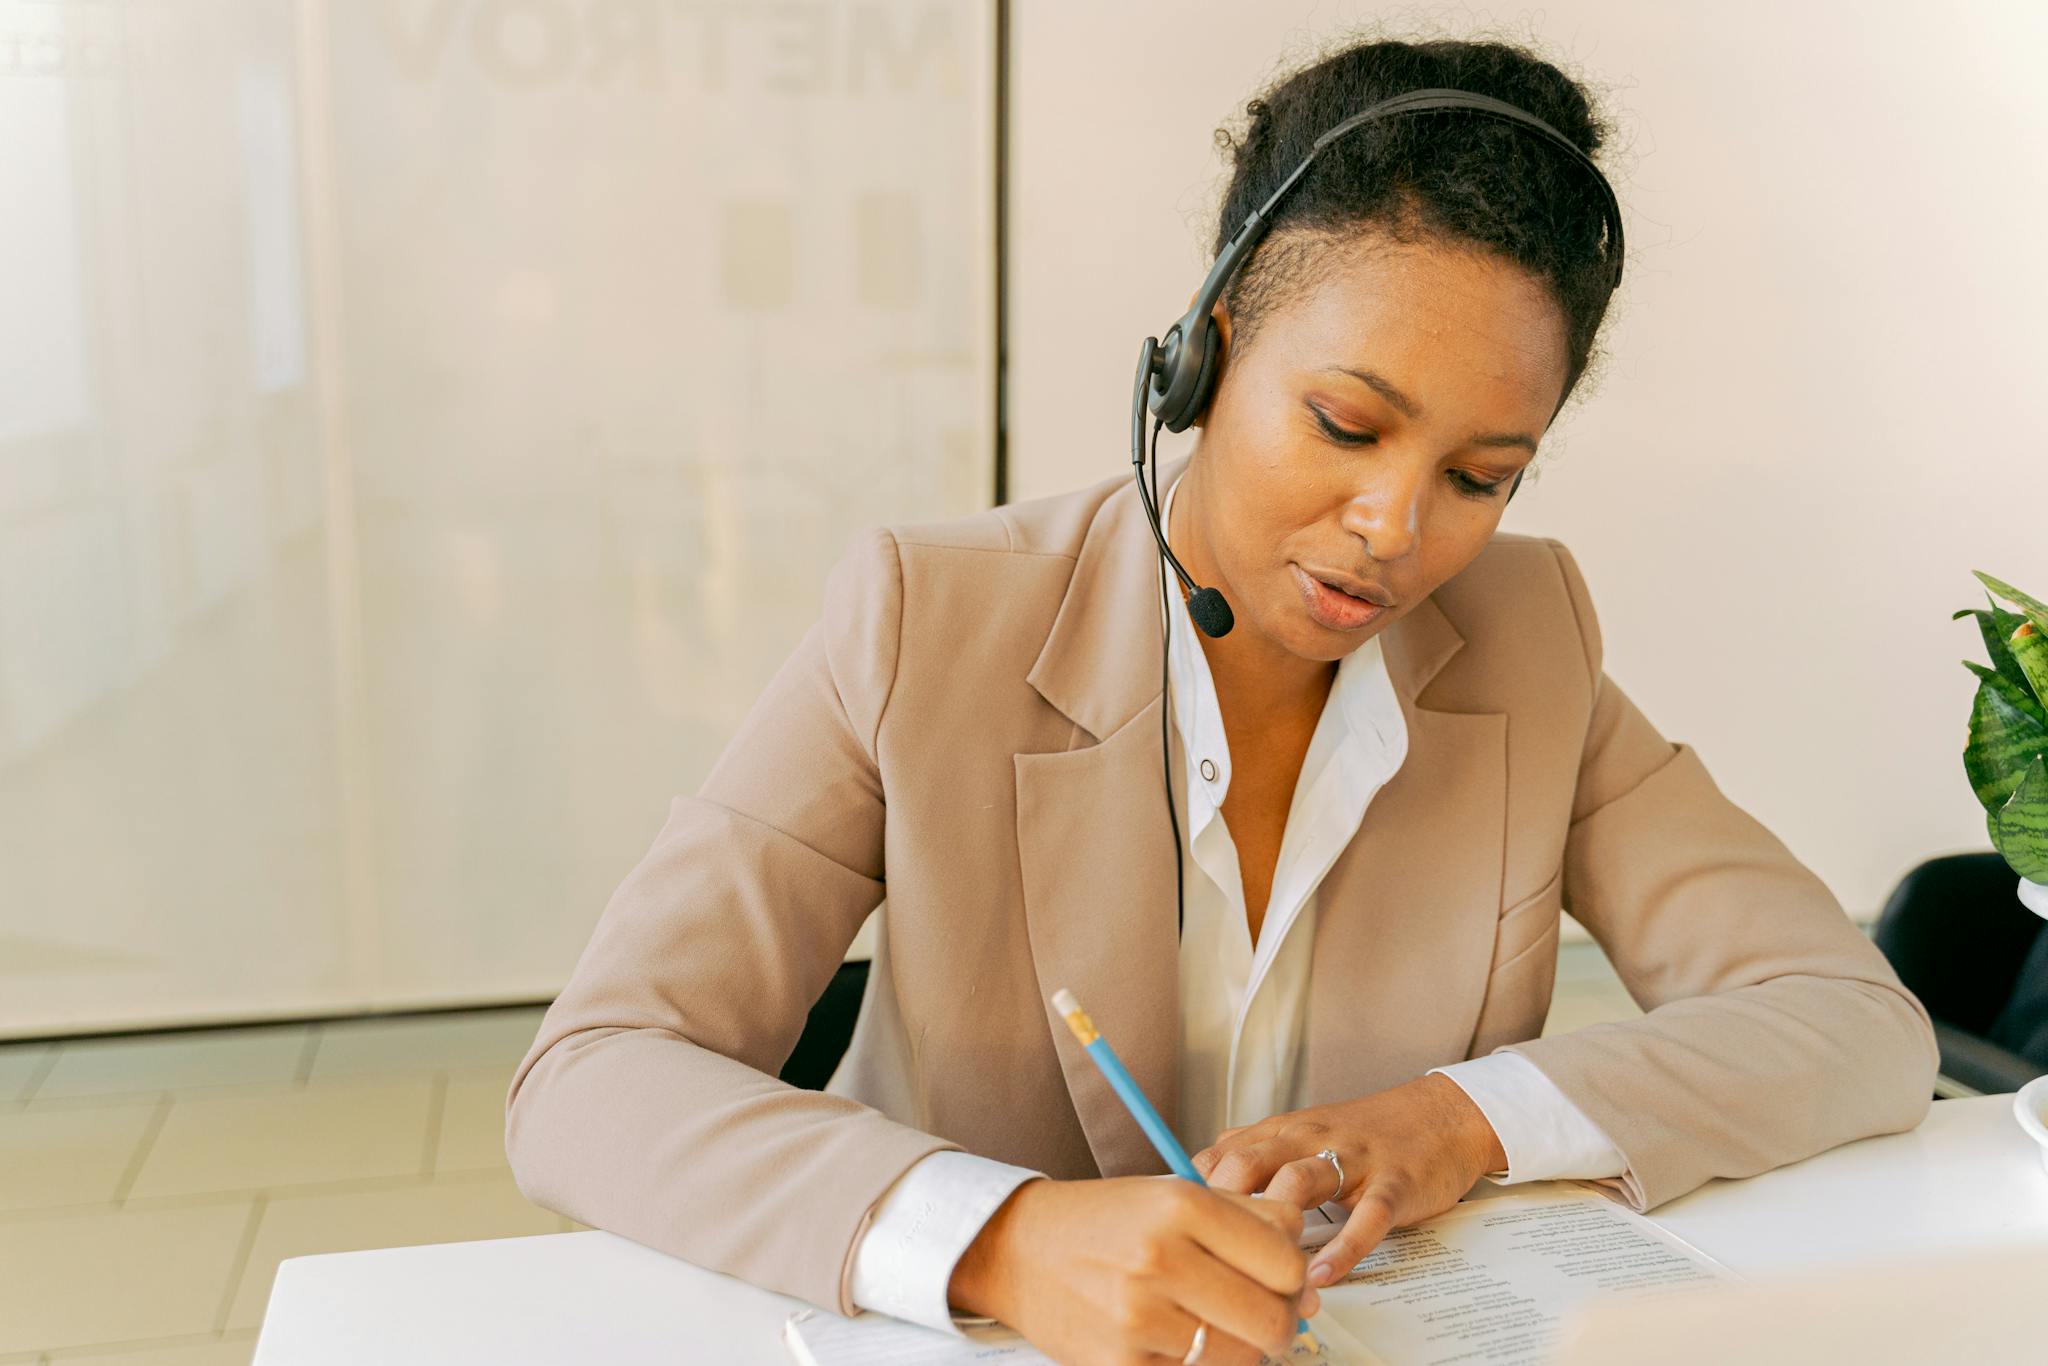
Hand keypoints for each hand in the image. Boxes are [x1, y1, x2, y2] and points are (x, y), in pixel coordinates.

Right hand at [948, 1176, 1321, 1365]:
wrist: (1017, 1248)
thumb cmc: (1101, 1221)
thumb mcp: (1174, 1194)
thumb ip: (1250, 1222)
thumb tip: (1309, 1280)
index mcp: (1180, 1206)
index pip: (1287, 1261)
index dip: (1296, 1277)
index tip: (1283, 1281)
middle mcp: (1159, 1258)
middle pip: (1271, 1319)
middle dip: (1279, 1323)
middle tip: (1261, 1314)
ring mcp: (1138, 1317)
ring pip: (1239, 1358)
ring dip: (1240, 1349)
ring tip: (1213, 1325)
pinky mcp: (1119, 1365)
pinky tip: (1179, 1342)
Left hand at [1191, 1074, 1507, 1288]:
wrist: (1442, 1117)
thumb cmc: (1364, 1134)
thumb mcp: (1299, 1136)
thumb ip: (1252, 1158)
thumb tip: (1194, 1188)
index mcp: (1280, 1132)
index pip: (1219, 1156)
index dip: (1191, 1195)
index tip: (1172, 1233)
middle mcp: (1308, 1139)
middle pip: (1247, 1163)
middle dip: (1219, 1206)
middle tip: (1202, 1252)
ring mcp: (1352, 1160)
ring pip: (1301, 1181)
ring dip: (1275, 1226)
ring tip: (1256, 1271)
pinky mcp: (1394, 1183)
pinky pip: (1366, 1216)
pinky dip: (1343, 1247)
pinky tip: (1322, 1274)